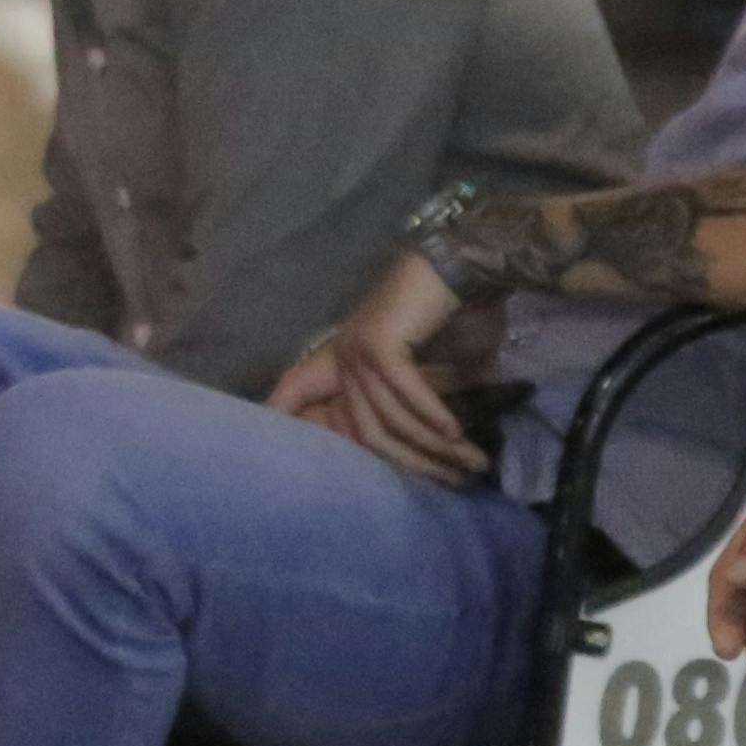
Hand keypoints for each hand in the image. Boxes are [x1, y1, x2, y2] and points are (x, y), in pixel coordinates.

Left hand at [302, 251, 489, 485]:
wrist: (466, 265)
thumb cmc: (452, 314)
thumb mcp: (436, 369)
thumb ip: (423, 405)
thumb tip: (442, 448)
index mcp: (344, 362)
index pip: (297, 399)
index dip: (283, 424)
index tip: (274, 463)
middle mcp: (341, 359)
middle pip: (367, 432)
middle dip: (416, 462)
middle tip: (456, 480)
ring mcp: (355, 351)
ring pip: (390, 418)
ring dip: (435, 444)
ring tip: (472, 461)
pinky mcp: (377, 344)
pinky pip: (404, 394)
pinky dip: (432, 414)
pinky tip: (454, 432)